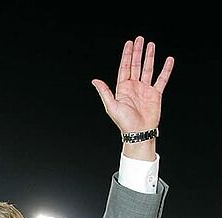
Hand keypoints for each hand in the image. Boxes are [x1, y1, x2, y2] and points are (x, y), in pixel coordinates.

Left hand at [92, 36, 173, 155]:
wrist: (138, 133)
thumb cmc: (124, 123)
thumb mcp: (112, 107)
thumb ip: (105, 92)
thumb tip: (95, 80)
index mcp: (123, 89)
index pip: (124, 67)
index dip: (127, 55)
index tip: (129, 43)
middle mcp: (134, 87)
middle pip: (136, 65)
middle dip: (138, 52)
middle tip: (140, 39)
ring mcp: (145, 90)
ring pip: (148, 69)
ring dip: (149, 57)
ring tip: (151, 45)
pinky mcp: (155, 94)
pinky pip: (161, 79)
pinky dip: (166, 70)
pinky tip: (168, 60)